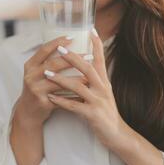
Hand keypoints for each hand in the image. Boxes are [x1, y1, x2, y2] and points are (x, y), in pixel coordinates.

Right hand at [15, 36, 85, 129]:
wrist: (28, 112)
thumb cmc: (38, 89)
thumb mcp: (38, 74)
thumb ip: (49, 63)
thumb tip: (72, 49)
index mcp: (30, 65)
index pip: (44, 49)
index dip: (57, 42)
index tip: (72, 37)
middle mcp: (31, 75)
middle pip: (53, 64)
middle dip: (72, 59)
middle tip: (89, 55)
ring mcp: (36, 89)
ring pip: (58, 81)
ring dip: (76, 78)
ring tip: (90, 75)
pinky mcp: (42, 102)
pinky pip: (62, 98)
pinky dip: (74, 96)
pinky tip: (85, 93)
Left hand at [45, 29, 126, 147]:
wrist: (117, 134)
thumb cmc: (107, 112)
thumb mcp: (104, 93)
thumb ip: (96, 80)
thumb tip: (85, 67)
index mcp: (105, 82)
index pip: (101, 59)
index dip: (97, 44)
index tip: (90, 30)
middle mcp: (103, 88)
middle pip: (88, 68)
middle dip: (72, 57)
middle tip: (59, 48)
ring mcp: (98, 101)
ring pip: (78, 86)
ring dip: (61, 79)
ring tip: (46, 73)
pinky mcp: (93, 115)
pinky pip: (74, 106)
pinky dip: (61, 101)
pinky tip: (50, 97)